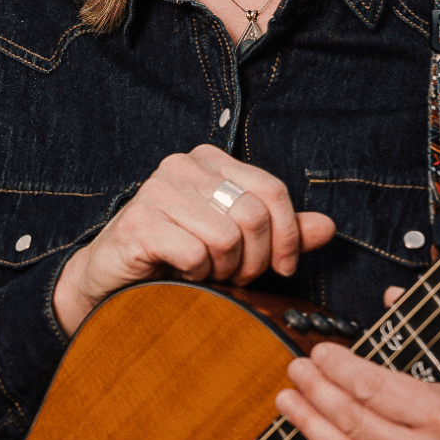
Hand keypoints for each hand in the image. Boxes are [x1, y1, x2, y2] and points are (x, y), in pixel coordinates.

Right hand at [52, 145, 335, 334]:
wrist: (111, 279)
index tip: (283, 267)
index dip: (288, 235)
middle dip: (255, 260)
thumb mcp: (238, 242)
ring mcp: (156, 191)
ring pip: (226, 237)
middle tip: (237, 276)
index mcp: (209, 160)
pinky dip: (195, 276)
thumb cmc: (176, 256)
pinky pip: (194, 254)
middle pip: (253, 216)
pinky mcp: (138, 224)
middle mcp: (182, 166)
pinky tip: (180, 274)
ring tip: (205, 273)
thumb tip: (328, 227)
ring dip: (222, 270)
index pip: (273, 190)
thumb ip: (280, 231)